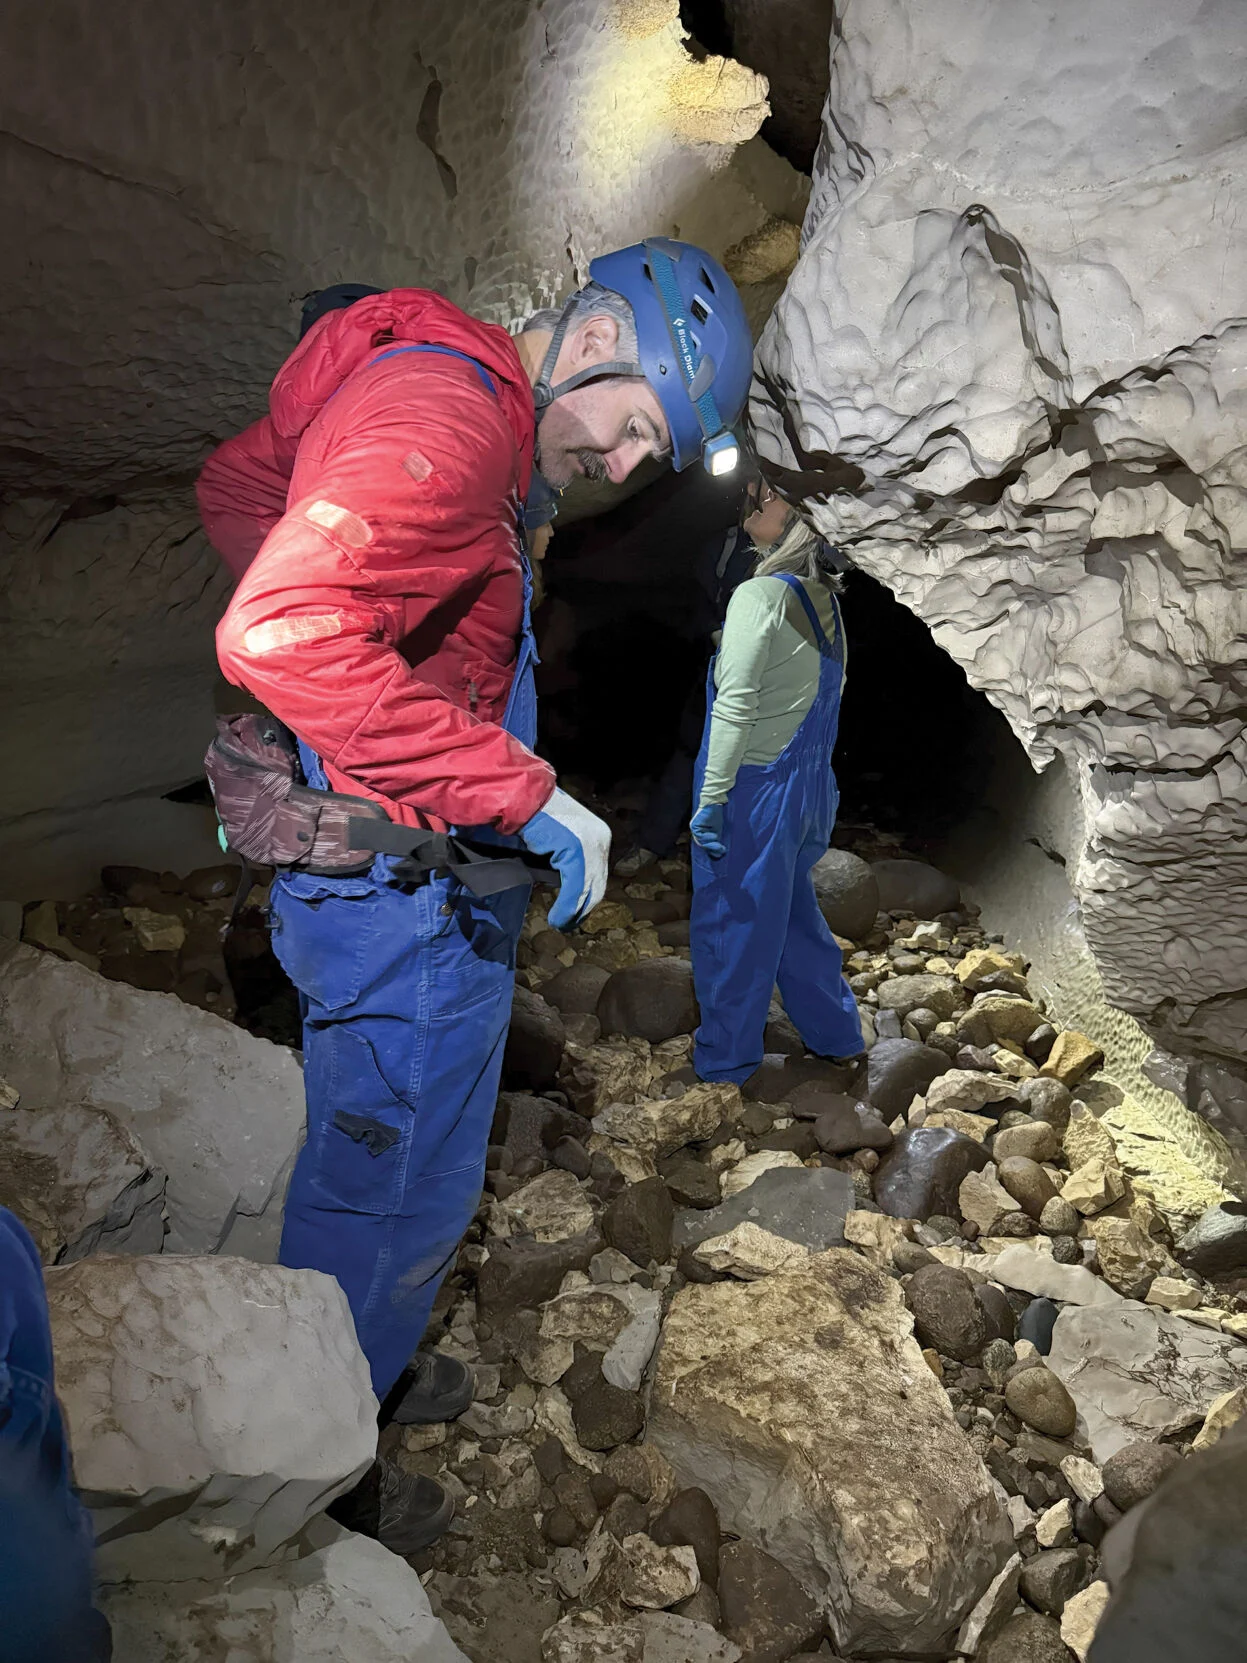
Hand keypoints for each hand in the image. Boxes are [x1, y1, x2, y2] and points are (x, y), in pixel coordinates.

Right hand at [519, 787, 610, 928]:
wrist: (525, 799)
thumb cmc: (537, 817)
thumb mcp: (563, 838)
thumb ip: (571, 858)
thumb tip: (572, 886)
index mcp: (601, 836)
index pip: (600, 875)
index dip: (587, 898)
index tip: (576, 913)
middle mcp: (601, 839)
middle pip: (597, 885)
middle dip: (583, 908)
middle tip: (568, 924)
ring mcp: (591, 845)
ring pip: (588, 890)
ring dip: (574, 912)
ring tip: (561, 924)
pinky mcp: (577, 852)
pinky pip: (576, 888)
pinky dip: (567, 907)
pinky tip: (557, 918)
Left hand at [690, 802, 725, 858]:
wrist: (713, 804)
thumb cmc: (716, 816)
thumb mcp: (717, 831)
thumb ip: (716, 841)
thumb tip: (719, 853)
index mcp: (701, 833)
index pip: (705, 844)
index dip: (712, 850)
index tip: (720, 854)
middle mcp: (696, 831)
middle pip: (703, 844)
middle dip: (712, 849)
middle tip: (721, 851)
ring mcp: (694, 828)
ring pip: (701, 841)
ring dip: (710, 844)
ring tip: (719, 846)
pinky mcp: (693, 825)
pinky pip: (699, 835)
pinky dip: (707, 837)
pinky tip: (714, 836)